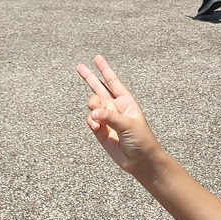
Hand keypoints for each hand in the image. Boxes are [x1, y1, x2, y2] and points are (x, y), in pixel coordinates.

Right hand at [75, 56, 163, 179]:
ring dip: (93, 108)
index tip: (97, 58)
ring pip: (93, 106)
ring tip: (97, 117)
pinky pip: (91, 121)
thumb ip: (110, 117)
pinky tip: (96, 127)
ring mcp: (107, 120)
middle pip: (99, 89)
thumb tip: (93, 113)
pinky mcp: (101, 132)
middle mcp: (115, 108)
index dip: (105, 70)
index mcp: (126, 102)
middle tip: (79, 66)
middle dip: (89, 77)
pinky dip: (91, 122)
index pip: (113, 82)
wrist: (140, 161)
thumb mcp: (128, 125)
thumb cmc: (142, 140)